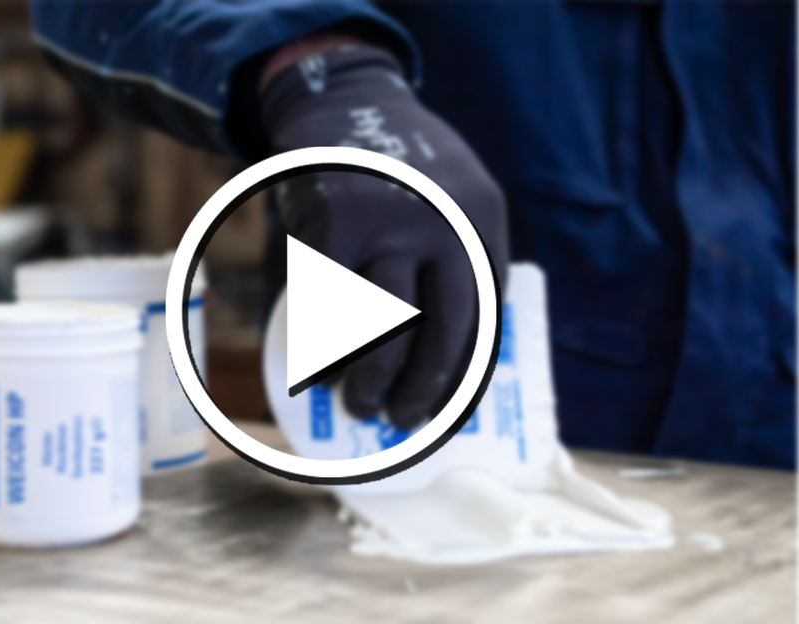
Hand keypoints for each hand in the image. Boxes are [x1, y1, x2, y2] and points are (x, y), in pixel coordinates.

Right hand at [261, 45, 507, 429]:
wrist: (345, 101)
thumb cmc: (398, 172)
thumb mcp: (450, 200)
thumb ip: (454, 261)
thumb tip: (442, 357)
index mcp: (481, 221)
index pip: (483, 320)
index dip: (463, 377)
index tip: (444, 413)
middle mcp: (444, 223)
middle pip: (441, 332)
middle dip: (420, 389)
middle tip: (401, 420)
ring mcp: (389, 222)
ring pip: (384, 328)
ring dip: (370, 379)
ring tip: (359, 405)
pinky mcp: (335, 222)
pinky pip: (328, 306)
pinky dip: (321, 349)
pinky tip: (318, 371)